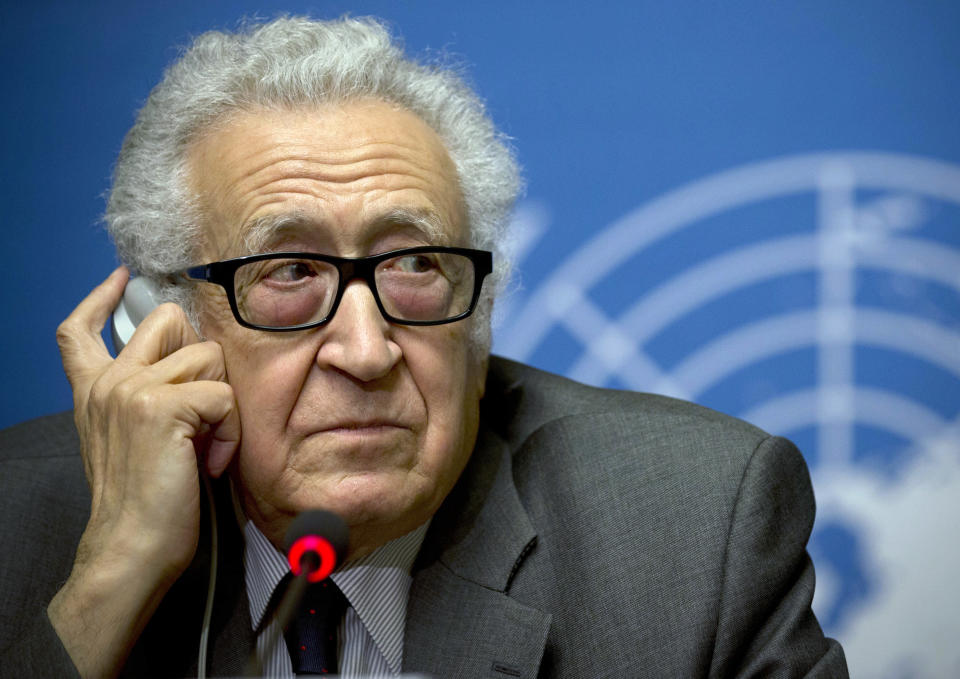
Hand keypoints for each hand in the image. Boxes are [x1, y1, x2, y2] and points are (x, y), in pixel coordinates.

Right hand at [47, 267, 240, 677]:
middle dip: (201, 355)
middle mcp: (108, 381)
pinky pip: (224, 395)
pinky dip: (229, 430)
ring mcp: (131, 390)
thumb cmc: (144, 501)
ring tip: (204, 446)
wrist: (131, 547)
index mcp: (95, 390)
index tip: (121, 279)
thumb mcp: (129, 440)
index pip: (80, 329)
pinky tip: (210, 461)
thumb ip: (143, 398)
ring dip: (221, 403)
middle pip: (169, 321)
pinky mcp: (162, 407)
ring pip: (208, 357)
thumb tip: (188, 363)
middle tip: (200, 408)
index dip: (101, 298)